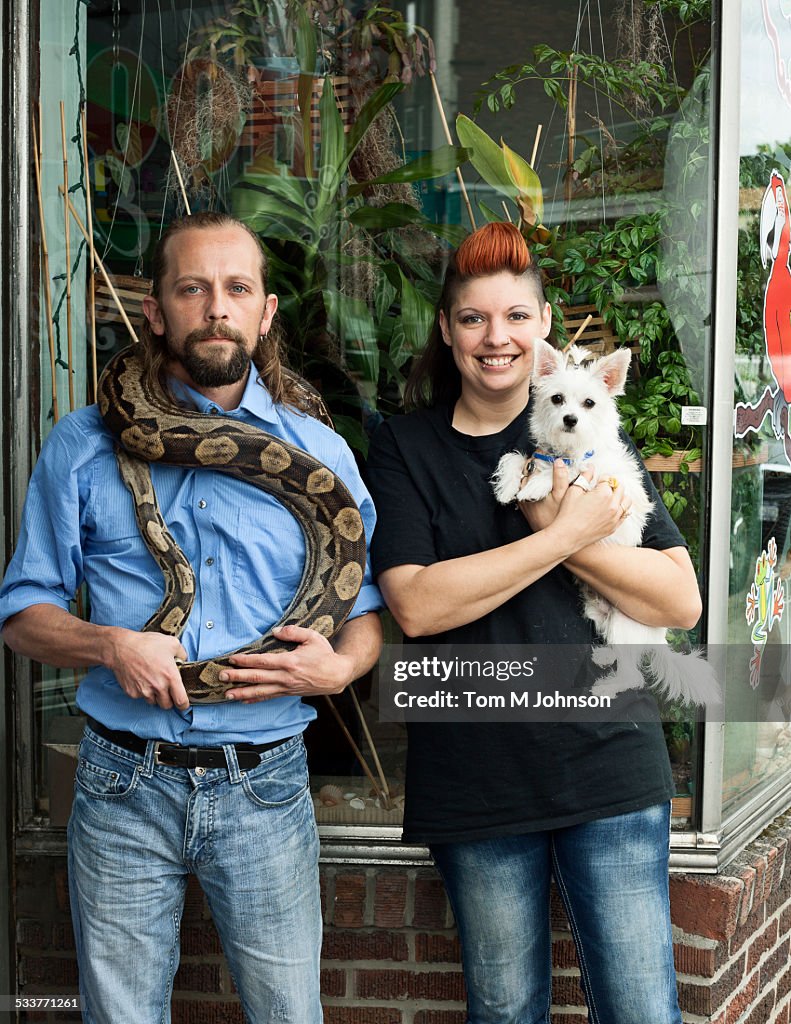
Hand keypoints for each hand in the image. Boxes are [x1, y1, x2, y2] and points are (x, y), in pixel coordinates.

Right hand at [106, 628, 188, 709]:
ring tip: (152, 682)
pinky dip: (142, 691)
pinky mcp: (132, 693)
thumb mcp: (172, 643)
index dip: (183, 705)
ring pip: (154, 702)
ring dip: (155, 696)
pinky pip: (141, 697)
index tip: (183, 704)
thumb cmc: (147, 644)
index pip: (181, 701)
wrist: (122, 647)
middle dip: (168, 700)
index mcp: (170, 676)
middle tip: (166, 690)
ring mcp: (144, 691)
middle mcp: (158, 687)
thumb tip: (184, 660)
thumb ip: (182, 654)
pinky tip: (141, 679)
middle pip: (167, 705)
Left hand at [220, 624, 354, 703]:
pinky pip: (268, 697)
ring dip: (242, 693)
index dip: (246, 660)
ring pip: (260, 691)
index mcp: (290, 662)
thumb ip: (293, 632)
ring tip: (227, 694)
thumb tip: (275, 630)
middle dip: (237, 677)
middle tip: (221, 676)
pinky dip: (255, 699)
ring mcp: (286, 687)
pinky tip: (244, 701)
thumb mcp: (312, 637)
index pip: (262, 661)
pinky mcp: (288, 693)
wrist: (338, 675)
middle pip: (257, 678)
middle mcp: (286, 677)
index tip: (232, 658)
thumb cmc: (325, 654)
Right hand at [520, 461, 631, 550]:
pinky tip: (613, 508)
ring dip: (620, 496)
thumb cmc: (568, 513)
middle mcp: (613, 504)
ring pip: (626, 501)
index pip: (608, 478)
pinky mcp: (614, 527)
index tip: (596, 481)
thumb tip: (590, 466)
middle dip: (612, 485)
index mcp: (603, 493)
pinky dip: (621, 508)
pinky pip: (625, 514)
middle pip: (620, 487)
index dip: (601, 478)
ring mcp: (615, 517)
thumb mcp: (573, 491)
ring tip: (610, 497)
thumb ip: (584, 476)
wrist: (567, 536)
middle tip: (602, 487)